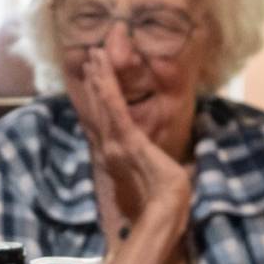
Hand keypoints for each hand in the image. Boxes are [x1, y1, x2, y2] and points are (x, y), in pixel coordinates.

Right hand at [67, 49, 187, 246]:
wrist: (166, 208)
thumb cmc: (165, 198)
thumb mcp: (156, 178)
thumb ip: (154, 168)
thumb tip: (174, 164)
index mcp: (115, 157)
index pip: (101, 123)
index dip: (95, 101)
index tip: (92, 82)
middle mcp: (108, 148)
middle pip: (96, 110)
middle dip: (93, 83)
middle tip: (88, 59)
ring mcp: (115, 143)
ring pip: (102, 104)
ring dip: (98, 78)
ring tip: (93, 55)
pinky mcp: (127, 138)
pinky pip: (114, 108)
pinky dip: (106, 89)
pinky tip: (101, 72)